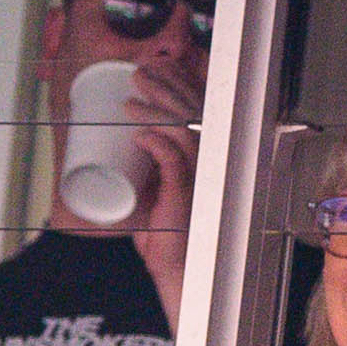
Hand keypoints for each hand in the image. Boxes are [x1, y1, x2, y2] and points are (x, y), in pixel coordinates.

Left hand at [123, 56, 203, 330]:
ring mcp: (204, 182)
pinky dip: (158, 144)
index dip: (182, 87)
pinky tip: (140, 133)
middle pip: (196, 116)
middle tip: (142, 73)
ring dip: (157, 109)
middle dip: (168, 88)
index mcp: (208, 164)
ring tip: (133, 95)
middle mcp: (213, 169)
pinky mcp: (190, 199)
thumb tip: (139, 141)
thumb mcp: (161, 195)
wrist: (181, 275)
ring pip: (185, 133)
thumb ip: (157, 170)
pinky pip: (177, 163)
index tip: (160, 70)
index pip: (199, 116)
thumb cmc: (172, 242)